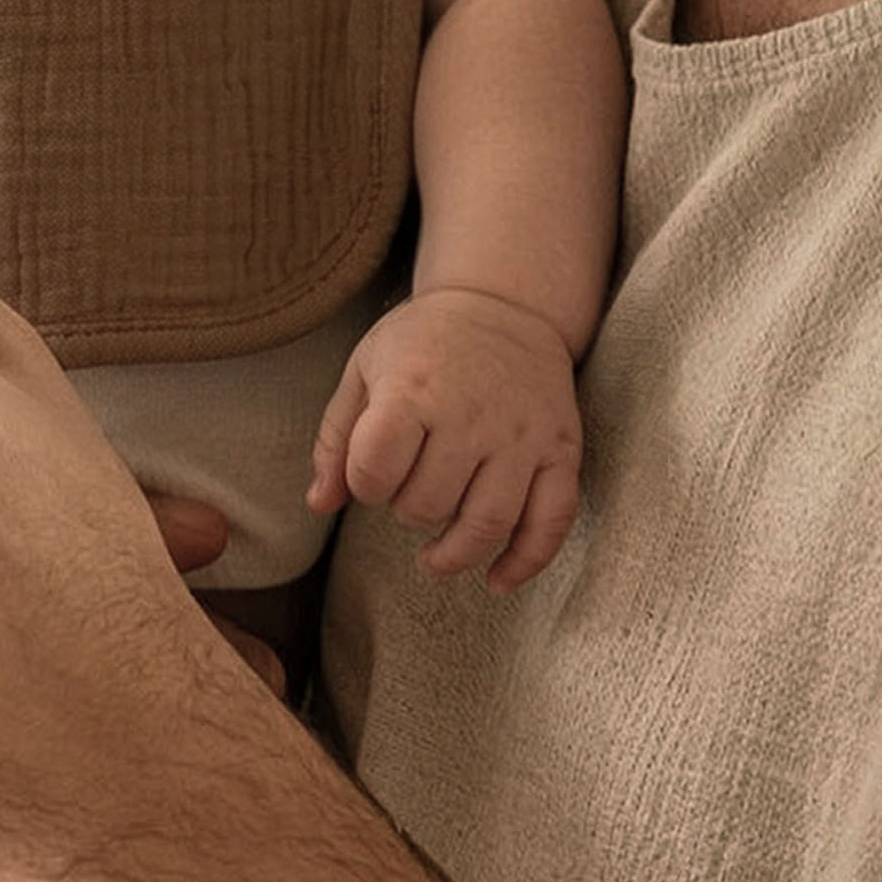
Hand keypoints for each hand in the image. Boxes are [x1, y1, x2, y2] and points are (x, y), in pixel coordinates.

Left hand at [309, 286, 582, 590]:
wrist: (504, 303)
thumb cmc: (424, 341)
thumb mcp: (367, 367)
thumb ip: (337, 436)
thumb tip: (320, 504)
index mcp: (415, 387)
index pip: (375, 470)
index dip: (364, 484)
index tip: (370, 471)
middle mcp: (472, 412)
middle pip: (427, 505)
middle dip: (407, 511)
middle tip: (409, 490)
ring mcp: (522, 434)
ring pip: (486, 523)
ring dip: (454, 555)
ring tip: (435, 558)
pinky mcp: (561, 448)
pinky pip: (552, 520)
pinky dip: (525, 562)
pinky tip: (497, 579)